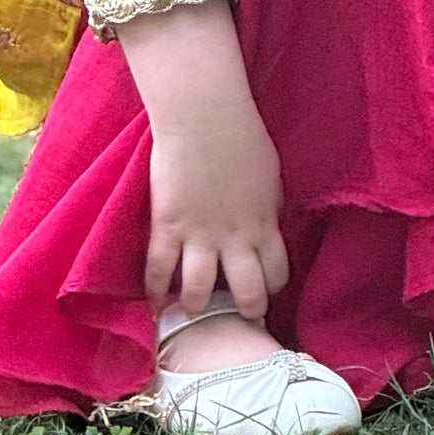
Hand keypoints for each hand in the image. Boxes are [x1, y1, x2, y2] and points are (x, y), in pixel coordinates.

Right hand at [118, 0, 289, 321]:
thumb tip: (267, 225)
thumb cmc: (242, 136)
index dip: (272, 287)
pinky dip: (155, 291)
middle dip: (245, 311)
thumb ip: (267, 208)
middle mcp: (237, 238)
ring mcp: (200, 235)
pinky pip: (159, 270)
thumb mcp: (269, 178)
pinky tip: (155, 301)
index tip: (264, 292)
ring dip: (198, 306)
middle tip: (236, 317)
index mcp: (265, 224)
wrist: (205, 117)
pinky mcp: (168, 226)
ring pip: (201, 292)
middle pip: (248, 293)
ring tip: (193, 310)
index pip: (278, 273)